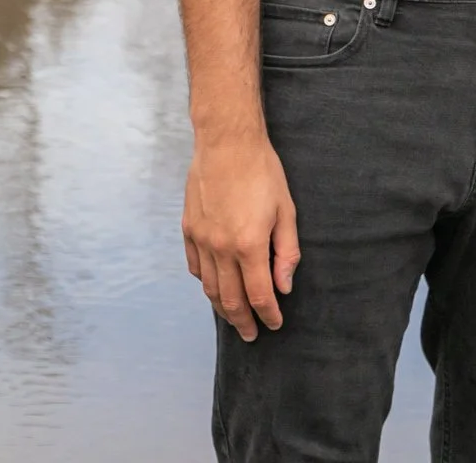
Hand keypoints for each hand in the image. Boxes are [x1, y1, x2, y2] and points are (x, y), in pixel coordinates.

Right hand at [182, 130, 299, 338]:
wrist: (226, 141)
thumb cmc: (262, 171)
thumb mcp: (286, 209)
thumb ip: (286, 252)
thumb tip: (284, 287)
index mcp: (249, 244)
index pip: (259, 295)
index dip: (268, 315)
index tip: (275, 324)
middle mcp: (221, 248)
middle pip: (231, 300)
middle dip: (244, 321)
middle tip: (252, 334)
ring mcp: (201, 239)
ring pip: (210, 288)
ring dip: (223, 308)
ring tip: (235, 317)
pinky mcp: (189, 229)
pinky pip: (196, 267)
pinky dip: (206, 283)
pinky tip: (215, 287)